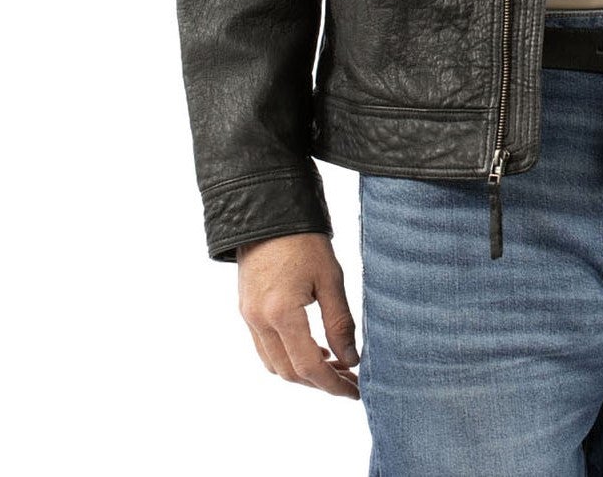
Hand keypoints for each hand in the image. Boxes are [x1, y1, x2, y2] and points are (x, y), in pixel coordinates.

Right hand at [235, 232, 360, 396]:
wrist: (268, 211)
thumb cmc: (304, 240)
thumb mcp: (330, 278)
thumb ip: (340, 323)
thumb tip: (351, 360)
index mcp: (282, 313)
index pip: (309, 366)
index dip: (334, 384)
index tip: (355, 391)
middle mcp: (259, 321)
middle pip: (290, 372)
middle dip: (321, 382)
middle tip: (349, 379)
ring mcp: (249, 317)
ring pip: (275, 365)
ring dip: (303, 372)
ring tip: (334, 364)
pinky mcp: (246, 310)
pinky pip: (265, 348)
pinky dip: (288, 356)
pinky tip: (311, 346)